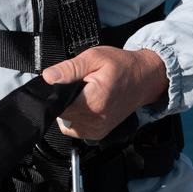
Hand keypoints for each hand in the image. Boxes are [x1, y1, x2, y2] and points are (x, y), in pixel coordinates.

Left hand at [42, 46, 168, 140]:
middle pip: (60, 114)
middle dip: (62, 99)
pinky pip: (75, 128)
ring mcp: (97, 131)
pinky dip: (76, 116)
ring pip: (66, 123)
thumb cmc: (121, 66)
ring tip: (82, 93)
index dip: (53, 93)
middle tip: (76, 84)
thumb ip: (69, 69)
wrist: (144, 78)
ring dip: (69, 108)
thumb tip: (48, 77)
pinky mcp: (98, 134)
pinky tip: (85, 102)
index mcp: (93, 102)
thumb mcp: (94, 57)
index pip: (57, 106)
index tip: (60, 83)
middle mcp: (95, 122)